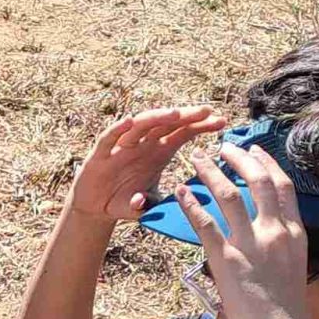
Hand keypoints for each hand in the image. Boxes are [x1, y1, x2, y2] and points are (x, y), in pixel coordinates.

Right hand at [67, 105, 227, 226]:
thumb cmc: (126, 202)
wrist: (97, 208)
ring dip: (157, 117)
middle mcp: (143, 144)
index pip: (183, 133)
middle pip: (167, 124)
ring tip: (175, 113)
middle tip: (206, 111)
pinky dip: (118, 129)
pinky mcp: (100, 153)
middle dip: (186, 116)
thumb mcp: (150, 204)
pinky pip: (109, 137)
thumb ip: (162, 202)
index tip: (221, 121)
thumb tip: (174, 198)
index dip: (201, 126)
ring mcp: (122, 146)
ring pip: (141, 125)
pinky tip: (129, 121)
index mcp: (159, 152)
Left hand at [178, 143, 318, 318]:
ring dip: (211, 173)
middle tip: (225, 147)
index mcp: (294, 233)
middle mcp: (275, 231)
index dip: (268, 164)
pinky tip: (180, 191)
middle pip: (258, 181)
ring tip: (198, 160)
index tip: (256, 150)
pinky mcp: (226, 258)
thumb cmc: (286, 309)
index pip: (283, 187)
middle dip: (240, 158)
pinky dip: (190, 204)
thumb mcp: (291, 270)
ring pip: (229, 195)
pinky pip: (204, 223)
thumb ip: (277, 250)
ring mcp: (250, 243)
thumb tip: (263, 246)